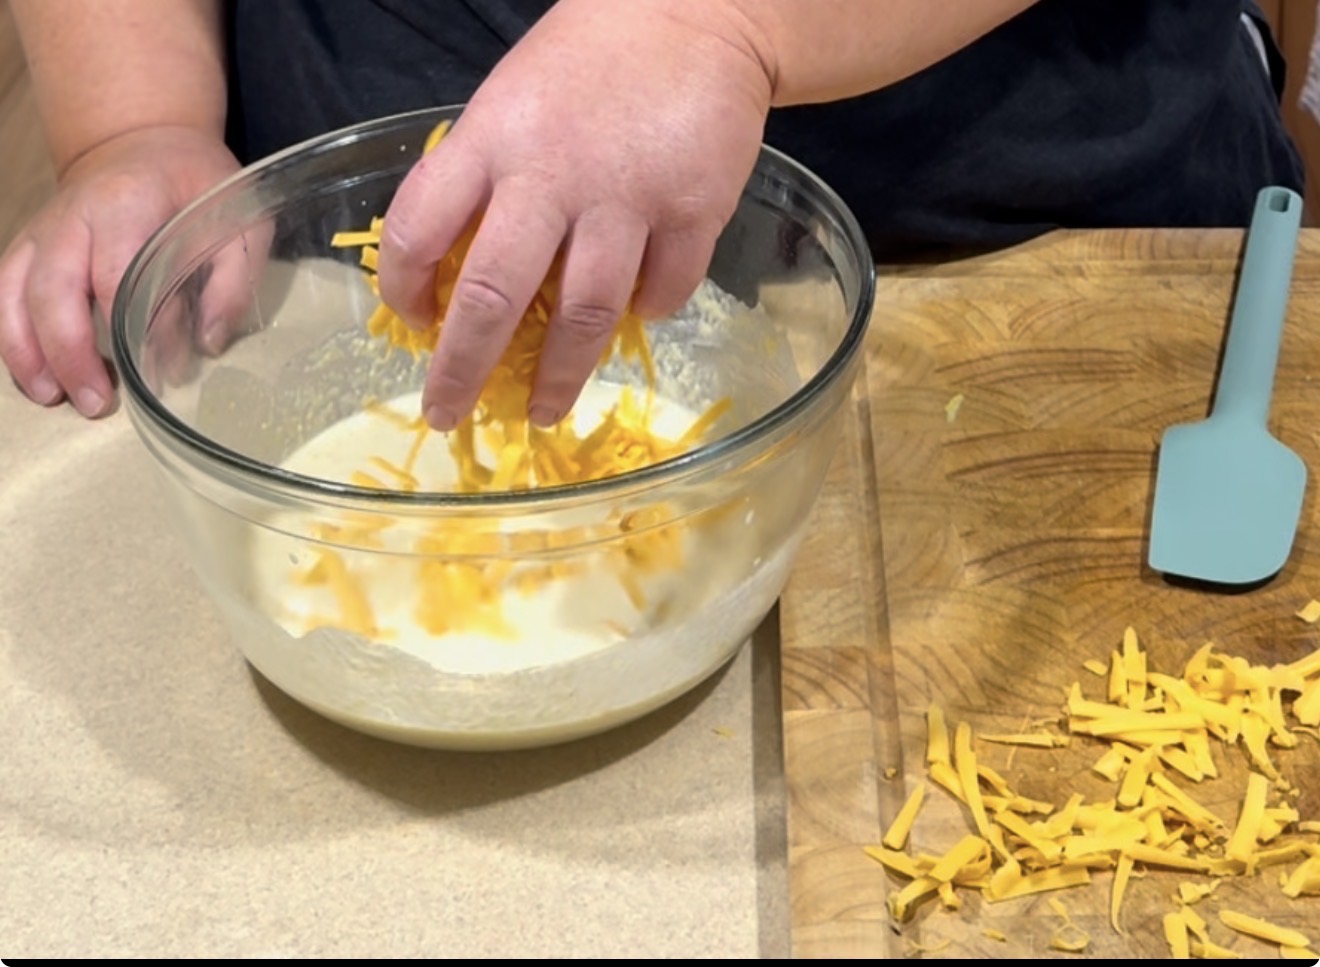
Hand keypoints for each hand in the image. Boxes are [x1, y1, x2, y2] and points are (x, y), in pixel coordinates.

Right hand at [0, 125, 239, 415]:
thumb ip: (232, 280)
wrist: (145, 140)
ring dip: (25, 351)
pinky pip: (2, 293)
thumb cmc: (197, 185)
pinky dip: (10, 337)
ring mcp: (42, 230)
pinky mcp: (29, 247)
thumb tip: (209, 343)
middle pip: (51, 288)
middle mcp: (71, 216)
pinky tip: (34, 377)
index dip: (126, 326)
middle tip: (95, 404)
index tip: (154, 369)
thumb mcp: (241, 221)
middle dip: (67, 352)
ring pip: (12, 292)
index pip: (113, 272)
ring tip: (52, 398)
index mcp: (126, 204)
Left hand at [376, 0, 773, 429]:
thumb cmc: (589, 60)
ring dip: (560, 375)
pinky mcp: (694, 212)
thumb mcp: (511, 101)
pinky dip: (646, 312)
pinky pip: (662, 293)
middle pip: (494, 296)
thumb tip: (465, 273)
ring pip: (583, 316)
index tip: (412, 324)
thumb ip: (485, 177)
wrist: (697, 13)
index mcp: (492, 139)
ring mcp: (627, 198)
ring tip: (544, 410)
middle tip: (447, 414)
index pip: (420, 229)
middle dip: (463, 369)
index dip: (404, 290)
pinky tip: (637, 310)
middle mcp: (551, 175)